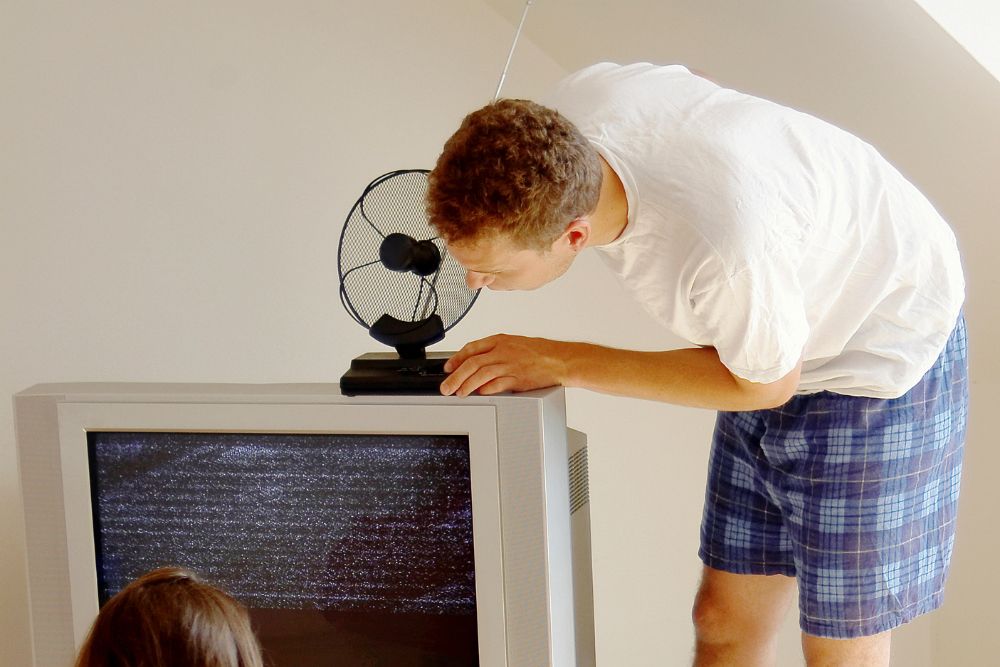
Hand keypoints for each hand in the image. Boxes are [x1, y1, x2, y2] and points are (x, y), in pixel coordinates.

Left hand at [439, 334, 571, 396]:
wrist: (559, 359)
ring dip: (467, 385)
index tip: (448, 368)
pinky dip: (486, 389)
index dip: (456, 359)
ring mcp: (510, 365)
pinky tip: (479, 393)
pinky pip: (497, 384)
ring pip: (481, 374)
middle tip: (446, 386)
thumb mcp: (514, 344)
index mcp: (500, 340)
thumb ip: (495, 352)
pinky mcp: (518, 378)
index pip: (472, 348)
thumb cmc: (539, 352)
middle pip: (472, 363)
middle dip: (455, 376)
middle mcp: (503, 351)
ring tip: (458, 393)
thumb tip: (477, 363)